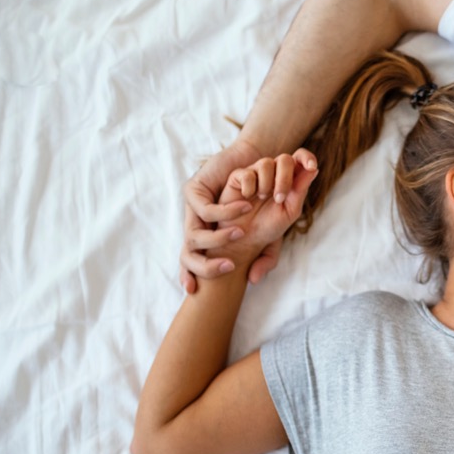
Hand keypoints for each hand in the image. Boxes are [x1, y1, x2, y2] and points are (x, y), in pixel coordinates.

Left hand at [180, 139, 261, 292]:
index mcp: (205, 240)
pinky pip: (205, 210)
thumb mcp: (268, 235)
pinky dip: (224, 213)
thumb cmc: (262, 202)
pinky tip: (244, 209)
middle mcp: (194, 226)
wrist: (254, 163)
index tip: (194, 290)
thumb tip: (253, 281)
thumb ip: (265, 257)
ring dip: (218, 238)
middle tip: (229, 265)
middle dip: (204, 266)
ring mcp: (191, 210)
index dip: (188, 276)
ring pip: (193, 235)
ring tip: (240, 232)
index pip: (189, 264)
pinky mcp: (193, 191)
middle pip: (186, 255)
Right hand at [208, 149, 318, 267]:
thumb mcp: (290, 210)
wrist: (247, 239)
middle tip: (279, 199)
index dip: (307, 157)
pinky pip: (247, 173)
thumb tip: (314, 169)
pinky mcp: (238, 177)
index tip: (311, 166)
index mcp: (289, 178)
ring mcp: (255, 173)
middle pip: (284, 159)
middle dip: (285, 179)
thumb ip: (301, 190)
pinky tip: (247, 198)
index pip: (300, 158)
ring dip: (266, 184)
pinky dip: (249, 187)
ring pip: (265, 163)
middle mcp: (272, 172)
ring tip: (261, 199)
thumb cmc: (270, 225)